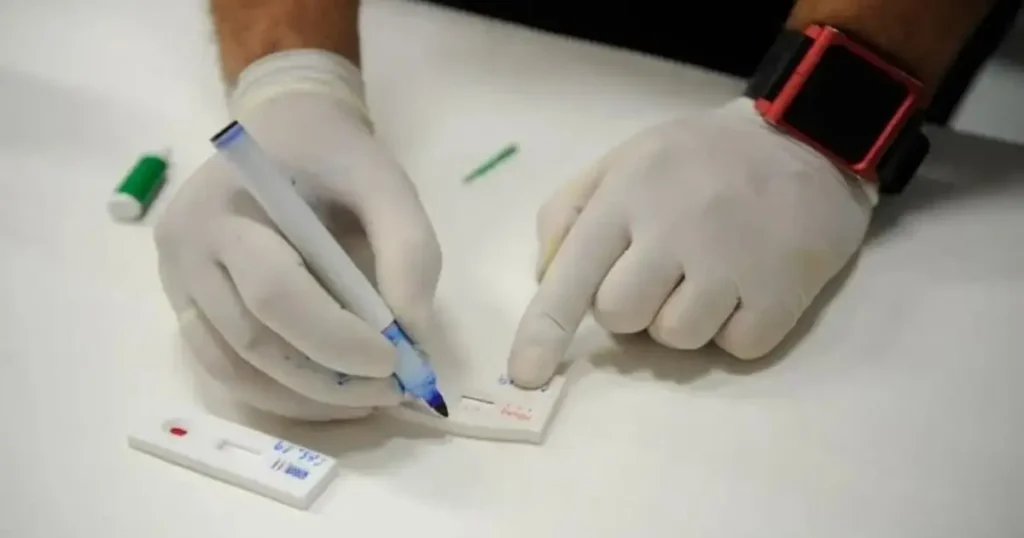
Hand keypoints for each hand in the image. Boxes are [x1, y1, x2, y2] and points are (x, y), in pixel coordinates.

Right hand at [155, 51, 440, 419]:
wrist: (283, 132)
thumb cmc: (335, 158)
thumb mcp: (385, 183)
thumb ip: (409, 250)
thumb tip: (414, 335)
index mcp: (226, 206)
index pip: (275, 292)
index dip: (336, 338)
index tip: (395, 360)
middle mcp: (186, 250)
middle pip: (252, 340)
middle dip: (328, 378)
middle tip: (391, 390)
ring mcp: (177, 284)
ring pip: (236, 369)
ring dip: (306, 398)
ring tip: (367, 399)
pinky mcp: (187, 309)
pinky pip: (228, 370)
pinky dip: (281, 393)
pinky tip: (329, 394)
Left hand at [508, 98, 874, 387]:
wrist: (809, 136)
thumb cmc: (700, 156)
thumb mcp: (623, 159)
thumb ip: (569, 212)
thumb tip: (547, 278)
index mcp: (628, 196)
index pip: (572, 275)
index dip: (544, 331)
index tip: (525, 374)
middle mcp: (675, 231)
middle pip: (620, 317)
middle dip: (630, 307)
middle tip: (661, 270)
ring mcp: (732, 263)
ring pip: (676, 339)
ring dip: (684, 318)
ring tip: (708, 274)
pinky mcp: (782, 292)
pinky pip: (735, 348)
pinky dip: (735, 329)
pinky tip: (748, 286)